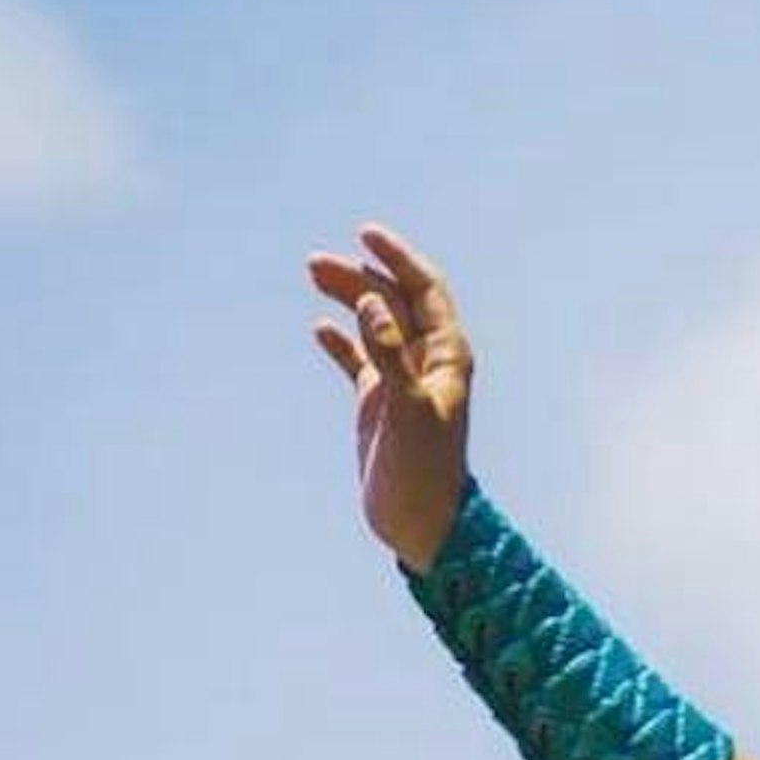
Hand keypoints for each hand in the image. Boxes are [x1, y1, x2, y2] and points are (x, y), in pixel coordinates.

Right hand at [305, 218, 471, 570]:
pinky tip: (319, 329)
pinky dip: (340, 341)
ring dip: (346, 299)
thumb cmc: (425, 472)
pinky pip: (357, 359)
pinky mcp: (378, 403)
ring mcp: (401, 381)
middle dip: (359, 276)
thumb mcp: (409, 409)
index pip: (425, 290)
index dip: (398, 259)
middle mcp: (427, 362)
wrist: (422, 525)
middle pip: (392, 301)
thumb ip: (391, 354)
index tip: (365, 234)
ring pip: (372, 324)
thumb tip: (372, 302)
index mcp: (448, 357)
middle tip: (315, 265)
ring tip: (312, 276)